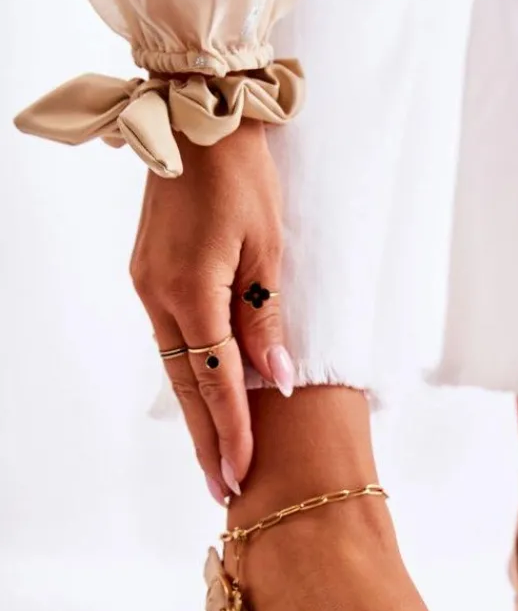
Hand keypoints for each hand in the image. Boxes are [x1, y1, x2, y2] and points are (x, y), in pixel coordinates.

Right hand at [130, 120, 294, 502]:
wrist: (197, 119)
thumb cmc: (243, 178)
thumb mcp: (267, 249)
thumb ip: (265, 320)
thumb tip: (277, 381)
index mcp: (191, 292)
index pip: (216, 381)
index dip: (232, 431)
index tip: (240, 476)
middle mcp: (159, 296)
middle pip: (185, 386)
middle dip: (207, 440)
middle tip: (221, 491)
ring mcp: (148, 285)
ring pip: (174, 365)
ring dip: (195, 412)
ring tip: (215, 458)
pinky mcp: (149, 274)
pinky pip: (170, 337)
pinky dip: (187, 373)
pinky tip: (201, 397)